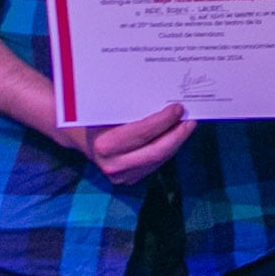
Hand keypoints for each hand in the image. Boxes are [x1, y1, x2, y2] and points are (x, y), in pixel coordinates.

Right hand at [59, 102, 194, 185]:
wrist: (84, 138)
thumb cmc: (97, 118)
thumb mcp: (107, 109)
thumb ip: (130, 106)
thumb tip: (163, 96)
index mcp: (104, 145)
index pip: (142, 134)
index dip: (163, 121)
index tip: (178, 109)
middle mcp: (112, 165)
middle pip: (156, 152)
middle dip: (177, 135)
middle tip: (190, 120)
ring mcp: (121, 176)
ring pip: (159, 160)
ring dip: (176, 142)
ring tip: (186, 126)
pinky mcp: (130, 179)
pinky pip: (155, 164)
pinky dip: (168, 150)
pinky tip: (175, 137)